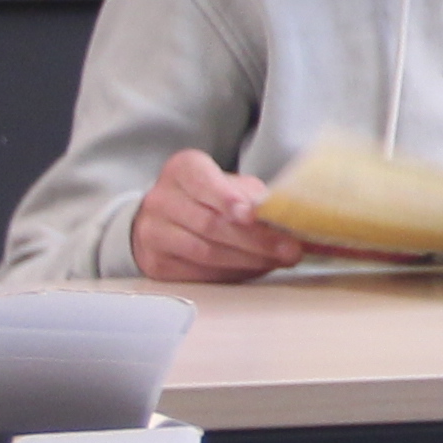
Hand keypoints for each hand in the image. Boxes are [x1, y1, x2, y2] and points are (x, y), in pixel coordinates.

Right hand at [132, 147, 303, 284]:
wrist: (168, 216)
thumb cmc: (209, 197)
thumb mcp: (232, 186)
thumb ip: (255, 197)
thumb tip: (290, 216)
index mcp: (182, 170)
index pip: (203, 182)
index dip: (228, 200)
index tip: (251, 215)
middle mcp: (161, 199)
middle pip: (210, 224)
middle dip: (255, 239)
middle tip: (289, 249)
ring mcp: (152, 233)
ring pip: (204, 252)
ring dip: (247, 260)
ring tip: (277, 261)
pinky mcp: (155, 263)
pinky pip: (198, 273)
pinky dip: (231, 273)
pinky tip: (253, 269)